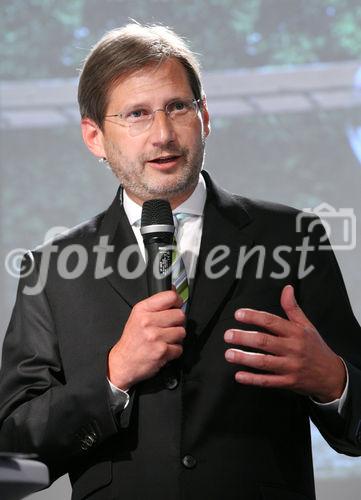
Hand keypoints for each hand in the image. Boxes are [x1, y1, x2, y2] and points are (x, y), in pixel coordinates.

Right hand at [108, 290, 184, 389]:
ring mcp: (155, 336)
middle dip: (177, 322)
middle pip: (180, 315)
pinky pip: (179, 348)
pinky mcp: (162, 351)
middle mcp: (148, 321)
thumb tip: (175, 296)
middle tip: (167, 327)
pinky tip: (163, 349)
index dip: (177, 301)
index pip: (170, 297)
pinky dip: (174, 351)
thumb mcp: (138, 316)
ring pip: (181, 332)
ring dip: (176, 338)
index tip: (176, 306)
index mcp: (143, 309)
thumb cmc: (132, 340)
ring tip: (164, 339)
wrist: (124, 362)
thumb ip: (156, 305)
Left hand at [224, 285, 345, 401]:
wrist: (332, 375)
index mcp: (295, 332)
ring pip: (264, 362)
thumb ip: (293, 308)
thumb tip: (287, 288)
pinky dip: (253, 379)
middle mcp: (292, 348)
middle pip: (265, 342)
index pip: (271, 321)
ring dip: (245, 358)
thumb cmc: (315, 347)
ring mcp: (290, 367)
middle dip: (244, 338)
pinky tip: (239, 375)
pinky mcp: (288, 382)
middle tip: (228, 335)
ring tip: (229, 354)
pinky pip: (268, 381)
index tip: (238, 314)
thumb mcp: (307, 325)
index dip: (254, 317)